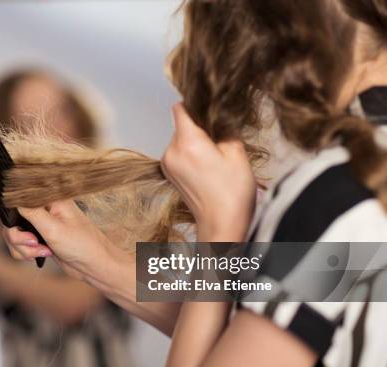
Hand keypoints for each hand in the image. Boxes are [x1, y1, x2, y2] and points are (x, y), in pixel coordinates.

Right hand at [2, 200, 132, 291]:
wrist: (94, 266)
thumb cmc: (83, 245)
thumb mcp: (54, 228)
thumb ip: (31, 212)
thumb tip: (12, 200)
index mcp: (49, 199)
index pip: (19, 198)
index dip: (14, 214)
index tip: (23, 228)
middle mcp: (43, 209)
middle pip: (12, 219)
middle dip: (18, 237)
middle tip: (33, 242)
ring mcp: (40, 224)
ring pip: (14, 235)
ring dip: (23, 248)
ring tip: (43, 251)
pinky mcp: (39, 238)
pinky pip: (20, 245)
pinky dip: (26, 253)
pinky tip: (43, 254)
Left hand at [161, 103, 255, 240]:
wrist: (221, 225)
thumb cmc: (232, 193)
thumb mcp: (236, 152)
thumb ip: (223, 128)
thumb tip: (217, 115)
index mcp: (187, 143)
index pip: (181, 108)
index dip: (196, 105)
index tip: (210, 111)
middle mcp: (171, 152)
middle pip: (182, 125)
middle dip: (201, 128)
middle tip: (221, 142)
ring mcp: (167, 164)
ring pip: (181, 139)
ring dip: (196, 142)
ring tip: (216, 160)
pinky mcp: (169, 174)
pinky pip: (179, 153)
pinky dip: (191, 155)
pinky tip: (208, 168)